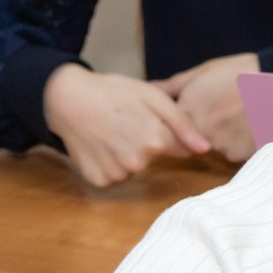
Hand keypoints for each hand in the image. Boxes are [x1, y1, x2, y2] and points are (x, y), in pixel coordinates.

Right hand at [43, 64, 209, 186]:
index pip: (178, 149)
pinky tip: (99, 144)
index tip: (151, 121)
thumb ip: (182, 124)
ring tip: (111, 131)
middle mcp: (137, 163)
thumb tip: (205, 148)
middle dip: (145, 143)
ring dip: (126, 154)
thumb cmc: (113, 92)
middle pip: (154, 159)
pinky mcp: (98, 180)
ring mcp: (116, 174)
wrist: (67, 98)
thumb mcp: (152, 97)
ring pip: (133, 169)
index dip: (167, 134)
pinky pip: (113, 176)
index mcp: (155, 141)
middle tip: (126, 122)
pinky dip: (108, 163)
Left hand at [156, 53, 260, 161]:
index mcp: (187, 108)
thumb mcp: (205, 71)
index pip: (173, 128)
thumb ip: (174, 85)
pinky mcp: (237, 154)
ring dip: (223, 137)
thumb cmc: (241, 71)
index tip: (202, 110)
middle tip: (225, 111)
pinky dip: (239, 144)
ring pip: (214, 147)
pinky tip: (249, 126)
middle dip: (205, 129)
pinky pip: (233, 153)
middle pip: (193, 139)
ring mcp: (217, 144)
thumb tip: (151, 87)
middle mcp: (198, 129)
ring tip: (240, 115)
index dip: (185, 121)